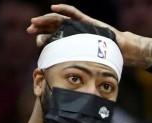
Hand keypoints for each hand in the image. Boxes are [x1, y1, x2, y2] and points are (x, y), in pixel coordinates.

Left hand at [27, 4, 151, 68]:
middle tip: (29, 29)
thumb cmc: (105, 62)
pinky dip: (64, 9)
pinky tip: (54, 8)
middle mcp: (73, 34)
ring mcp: (79, 26)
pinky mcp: (87, 21)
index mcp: (71, 44)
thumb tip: (68, 84)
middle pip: (53, 28)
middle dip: (41, 28)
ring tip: (36, 20)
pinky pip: (74, 13)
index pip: (54, 38)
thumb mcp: (87, 67)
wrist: (122, 51)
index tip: (36, 43)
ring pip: (60, 20)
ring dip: (47, 19)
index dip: (44, 39)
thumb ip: (79, 73)